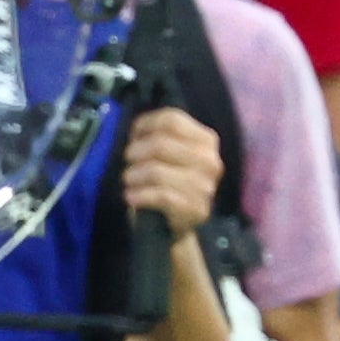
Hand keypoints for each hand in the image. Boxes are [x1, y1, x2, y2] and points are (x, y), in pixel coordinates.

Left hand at [122, 107, 223, 240]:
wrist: (173, 221)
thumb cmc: (165, 179)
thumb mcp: (164, 152)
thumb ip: (155, 135)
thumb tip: (134, 129)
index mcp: (206, 140)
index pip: (171, 120)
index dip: (144, 125)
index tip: (133, 136)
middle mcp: (210, 162)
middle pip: (160, 144)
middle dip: (134, 153)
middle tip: (129, 163)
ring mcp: (206, 187)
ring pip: (156, 171)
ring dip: (133, 176)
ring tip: (130, 181)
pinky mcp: (196, 209)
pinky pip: (160, 196)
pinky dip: (139, 196)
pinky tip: (132, 197)